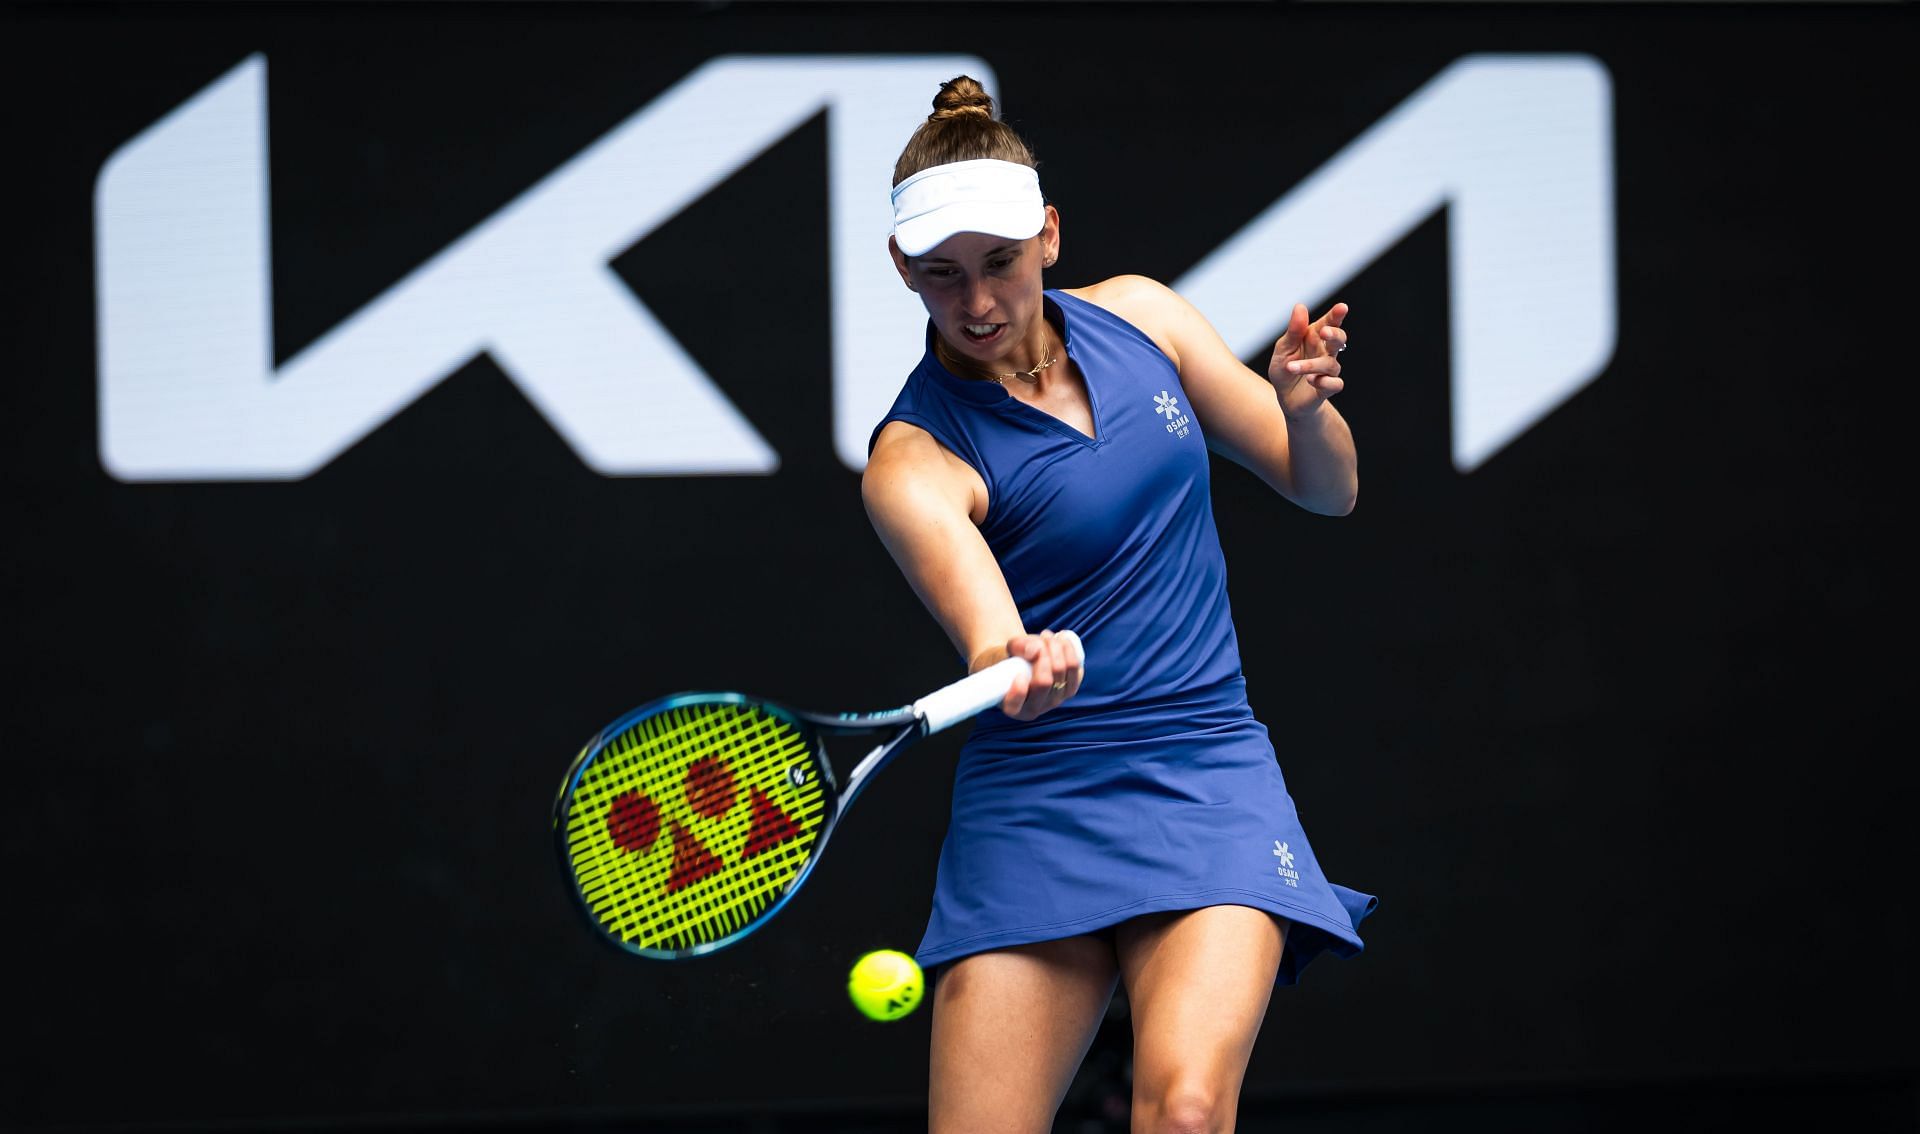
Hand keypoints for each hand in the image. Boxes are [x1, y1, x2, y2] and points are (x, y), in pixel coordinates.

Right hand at [997, 629, 1083, 719]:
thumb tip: (1036, 650)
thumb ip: (1016, 648)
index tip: (1018, 674)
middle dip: (1041, 653)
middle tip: (1035, 641)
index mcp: (1012, 707)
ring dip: (1054, 646)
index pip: (1015, 705)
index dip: (1018, 691)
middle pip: (1044, 681)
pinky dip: (1067, 648)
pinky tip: (1059, 640)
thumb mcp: (1004, 651)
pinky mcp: (1069, 689)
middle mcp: (1035, 708)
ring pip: (1062, 670)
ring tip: (1045, 636)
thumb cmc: (1009, 659)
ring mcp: (1055, 701)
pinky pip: (1075, 666)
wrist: (1023, 660)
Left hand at [1266, 301, 1348, 416]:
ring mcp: (1328, 370)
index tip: (1342, 307)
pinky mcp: (1328, 387)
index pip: (1328, 323)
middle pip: (1339, 339)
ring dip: (1310, 365)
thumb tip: (1300, 307)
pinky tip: (1311, 380)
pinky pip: (1335, 383)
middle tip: (1325, 332)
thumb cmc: (1285, 369)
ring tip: (1291, 367)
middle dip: (1335, 334)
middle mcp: (1325, 352)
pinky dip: (1324, 381)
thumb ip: (1293, 330)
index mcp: (1314, 337)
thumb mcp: (1283, 349)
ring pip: (1330, 364)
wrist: (1285, 398)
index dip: (1336, 315)